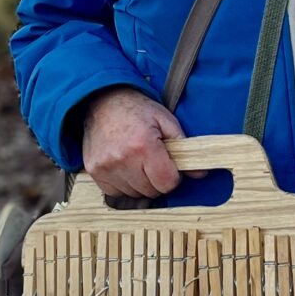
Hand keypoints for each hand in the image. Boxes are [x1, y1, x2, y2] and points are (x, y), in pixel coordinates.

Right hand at [79, 87, 197, 198]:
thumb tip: (200, 173)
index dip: (173, 176)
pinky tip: (124, 166)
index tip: (169, 165)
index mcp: (143, 145)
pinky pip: (115, 193)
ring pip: (134, 194)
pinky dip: (123, 184)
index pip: (167, 183)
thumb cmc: (137, 110)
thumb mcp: (166, 120)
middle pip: (151, 191)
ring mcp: (105, 167)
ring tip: (137, 161)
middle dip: (157, 179)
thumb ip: (184, 148)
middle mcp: (122, 159)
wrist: (102, 101)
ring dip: (140, 182)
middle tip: (153, 161)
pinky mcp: (94, 171)